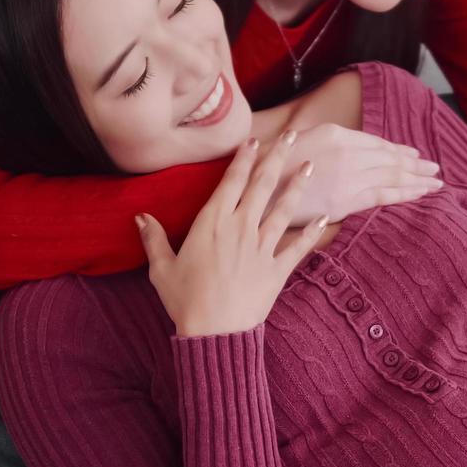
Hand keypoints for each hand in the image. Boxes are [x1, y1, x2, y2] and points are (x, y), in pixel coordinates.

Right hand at [136, 133, 326, 337]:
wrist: (214, 332)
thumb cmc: (184, 300)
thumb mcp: (162, 268)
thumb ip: (154, 239)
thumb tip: (140, 216)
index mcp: (212, 222)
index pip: (232, 181)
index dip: (244, 159)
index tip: (255, 141)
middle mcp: (241, 227)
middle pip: (263, 185)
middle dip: (278, 157)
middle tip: (292, 135)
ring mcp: (262, 247)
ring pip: (284, 208)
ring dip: (298, 185)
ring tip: (311, 165)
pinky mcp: (277, 269)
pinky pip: (299, 246)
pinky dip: (313, 232)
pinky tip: (326, 217)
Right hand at [268, 123, 441, 223]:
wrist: (255, 189)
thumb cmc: (271, 166)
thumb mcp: (298, 139)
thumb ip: (326, 142)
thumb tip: (344, 149)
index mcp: (336, 134)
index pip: (376, 143)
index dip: (398, 150)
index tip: (413, 154)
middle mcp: (347, 152)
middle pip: (389, 159)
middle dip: (414, 164)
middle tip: (434, 168)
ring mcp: (349, 176)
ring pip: (392, 176)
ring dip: (417, 178)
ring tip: (435, 180)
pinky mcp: (346, 200)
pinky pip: (383, 195)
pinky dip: (405, 193)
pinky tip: (421, 193)